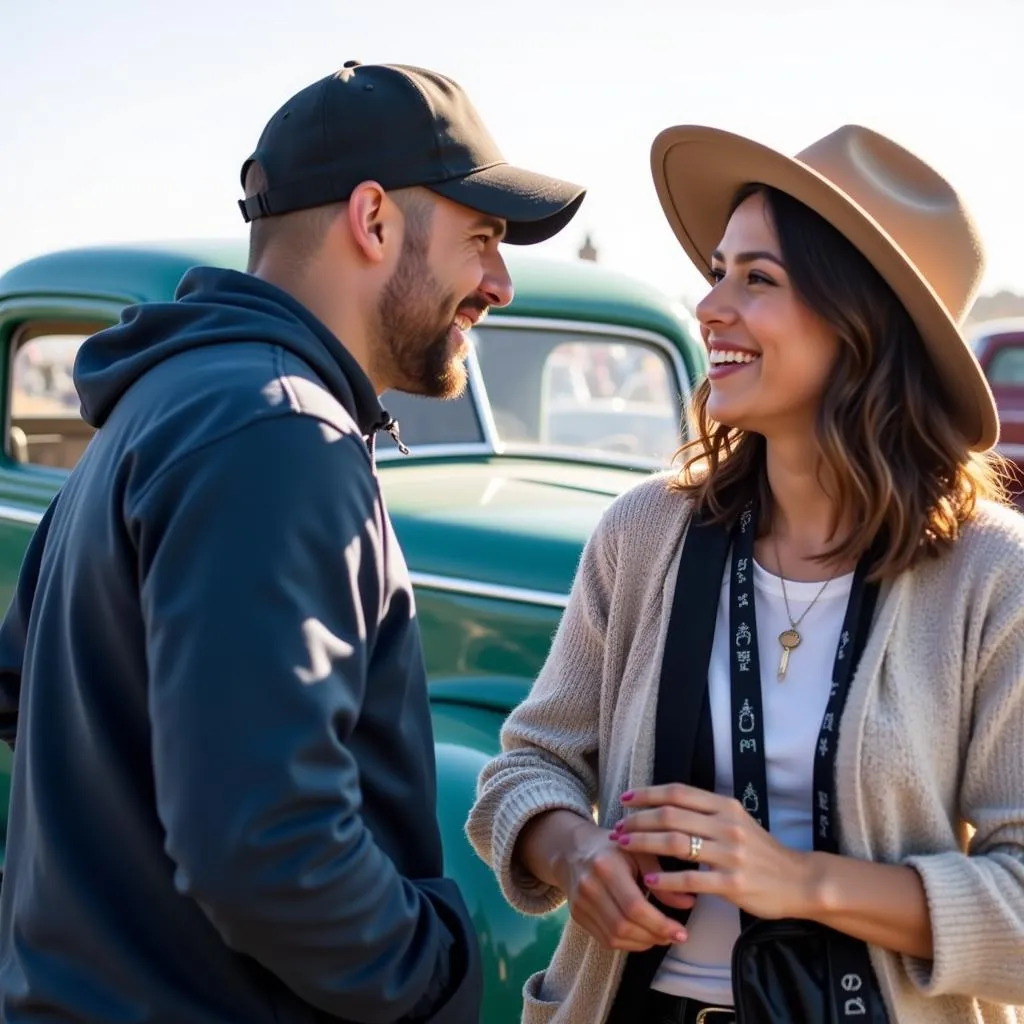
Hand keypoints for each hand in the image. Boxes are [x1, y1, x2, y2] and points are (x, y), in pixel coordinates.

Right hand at [556, 820, 694, 951]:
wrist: (572, 849)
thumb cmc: (613, 848)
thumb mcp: (640, 852)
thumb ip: (663, 877)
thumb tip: (688, 902)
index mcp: (606, 866)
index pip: (635, 906)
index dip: (660, 924)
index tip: (681, 931)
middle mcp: (589, 887)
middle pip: (624, 926)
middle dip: (655, 936)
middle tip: (676, 936)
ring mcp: (580, 904)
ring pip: (615, 938)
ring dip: (643, 943)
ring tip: (662, 936)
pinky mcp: (577, 916)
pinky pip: (605, 940)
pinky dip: (628, 944)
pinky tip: (643, 935)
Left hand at [612, 784, 812, 920]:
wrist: (799, 880)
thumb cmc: (762, 851)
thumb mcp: (737, 821)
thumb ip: (707, 812)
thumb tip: (668, 804)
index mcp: (725, 806)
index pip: (678, 792)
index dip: (648, 794)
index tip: (625, 798)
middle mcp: (726, 825)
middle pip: (671, 815)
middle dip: (638, 820)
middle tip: (618, 827)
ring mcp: (730, 854)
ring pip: (676, 843)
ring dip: (644, 844)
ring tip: (625, 846)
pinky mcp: (733, 883)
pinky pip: (691, 878)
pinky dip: (666, 879)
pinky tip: (650, 881)